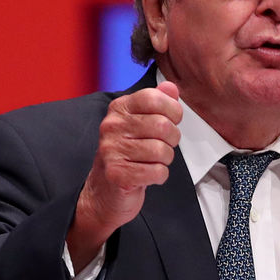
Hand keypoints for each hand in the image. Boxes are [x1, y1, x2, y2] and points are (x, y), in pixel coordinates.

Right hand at [67, 81, 181, 269]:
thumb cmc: (128, 154)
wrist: (106, 191)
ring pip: (162, 151)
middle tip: (164, 146)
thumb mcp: (142, 123)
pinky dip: (159, 176)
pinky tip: (148, 175)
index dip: (173, 111)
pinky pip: (156, 172)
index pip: (154, 98)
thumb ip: (158, 102)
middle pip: (163, 126)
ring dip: (165, 160)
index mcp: (119, 108)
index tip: (173, 121)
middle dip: (172, 140)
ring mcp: (111, 150)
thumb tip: (171, 87)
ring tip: (153, 162)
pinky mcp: (116, 174)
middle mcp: (111, 126)